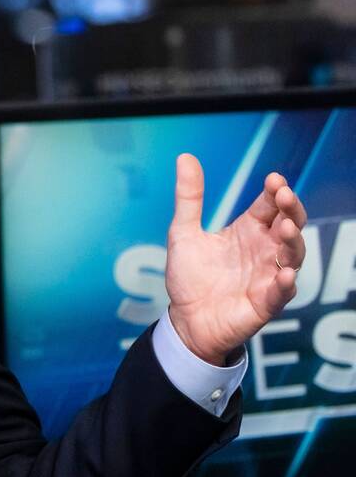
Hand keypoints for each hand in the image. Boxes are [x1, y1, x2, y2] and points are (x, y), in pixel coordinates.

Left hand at [165, 153, 306, 364]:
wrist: (184, 319)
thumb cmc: (190, 276)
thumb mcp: (184, 232)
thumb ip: (189, 197)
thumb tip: (185, 157)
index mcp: (248, 230)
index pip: (270, 206)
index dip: (275, 193)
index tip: (274, 179)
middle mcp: (263, 250)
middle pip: (289, 225)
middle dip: (291, 210)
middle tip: (284, 196)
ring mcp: (268, 276)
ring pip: (292, 256)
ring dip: (291, 241)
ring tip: (283, 229)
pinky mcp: (265, 303)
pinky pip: (281, 293)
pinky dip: (285, 283)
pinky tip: (285, 274)